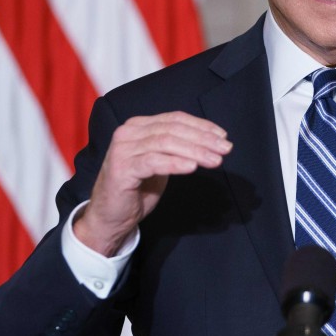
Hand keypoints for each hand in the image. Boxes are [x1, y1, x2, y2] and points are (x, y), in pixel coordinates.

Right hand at [74, 112, 231, 255]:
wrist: (110, 216)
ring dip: (194, 151)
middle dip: (202, 138)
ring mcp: (123, 149)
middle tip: (225, 149)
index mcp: (138, 126)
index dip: (201, 126)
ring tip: (215, 160)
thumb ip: (177, 147)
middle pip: (172, 129)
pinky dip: (175, 162)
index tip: (223, 136)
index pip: (175, 119)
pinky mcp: (121, 168)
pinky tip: (193, 167)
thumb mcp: (161, 162)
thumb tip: (210, 141)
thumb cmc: (138, 189)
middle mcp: (128, 132)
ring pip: (165, 143)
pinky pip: (153, 161)